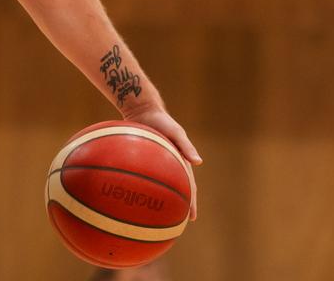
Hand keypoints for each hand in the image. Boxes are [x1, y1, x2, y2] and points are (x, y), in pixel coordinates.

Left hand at [121, 105, 200, 221]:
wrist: (142, 109)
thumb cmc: (161, 119)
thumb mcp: (176, 131)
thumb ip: (186, 145)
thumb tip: (199, 162)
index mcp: (180, 162)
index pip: (188, 186)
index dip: (191, 202)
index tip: (191, 218)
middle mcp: (170, 165)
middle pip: (176, 190)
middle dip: (178, 206)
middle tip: (176, 224)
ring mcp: (157, 164)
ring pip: (160, 186)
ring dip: (161, 200)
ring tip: (157, 216)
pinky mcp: (144, 160)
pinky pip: (143, 177)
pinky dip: (142, 188)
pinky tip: (133, 196)